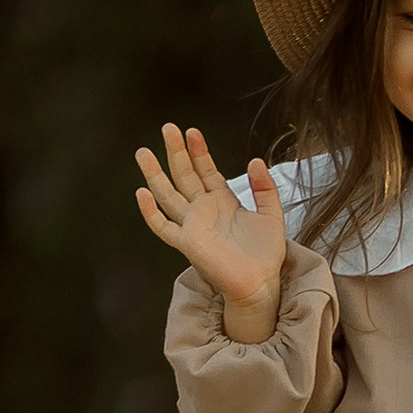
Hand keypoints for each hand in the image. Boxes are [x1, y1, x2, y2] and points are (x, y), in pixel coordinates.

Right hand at [135, 123, 286, 338]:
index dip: (198, 151)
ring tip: (144, 153)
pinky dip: (150, 212)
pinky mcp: (187, 243)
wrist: (261, 283)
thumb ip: (265, 188)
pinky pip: (163, 227)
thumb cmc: (265, 255)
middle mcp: (204, 210)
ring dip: (156, 174)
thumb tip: (256, 160)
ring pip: (168, 195)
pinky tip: (141, 194)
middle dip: (176, 152)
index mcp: (223, 202)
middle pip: (184, 175)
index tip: (192, 132)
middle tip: (168, 128)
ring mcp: (193, 225)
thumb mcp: (271, 214)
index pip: (206, 170)